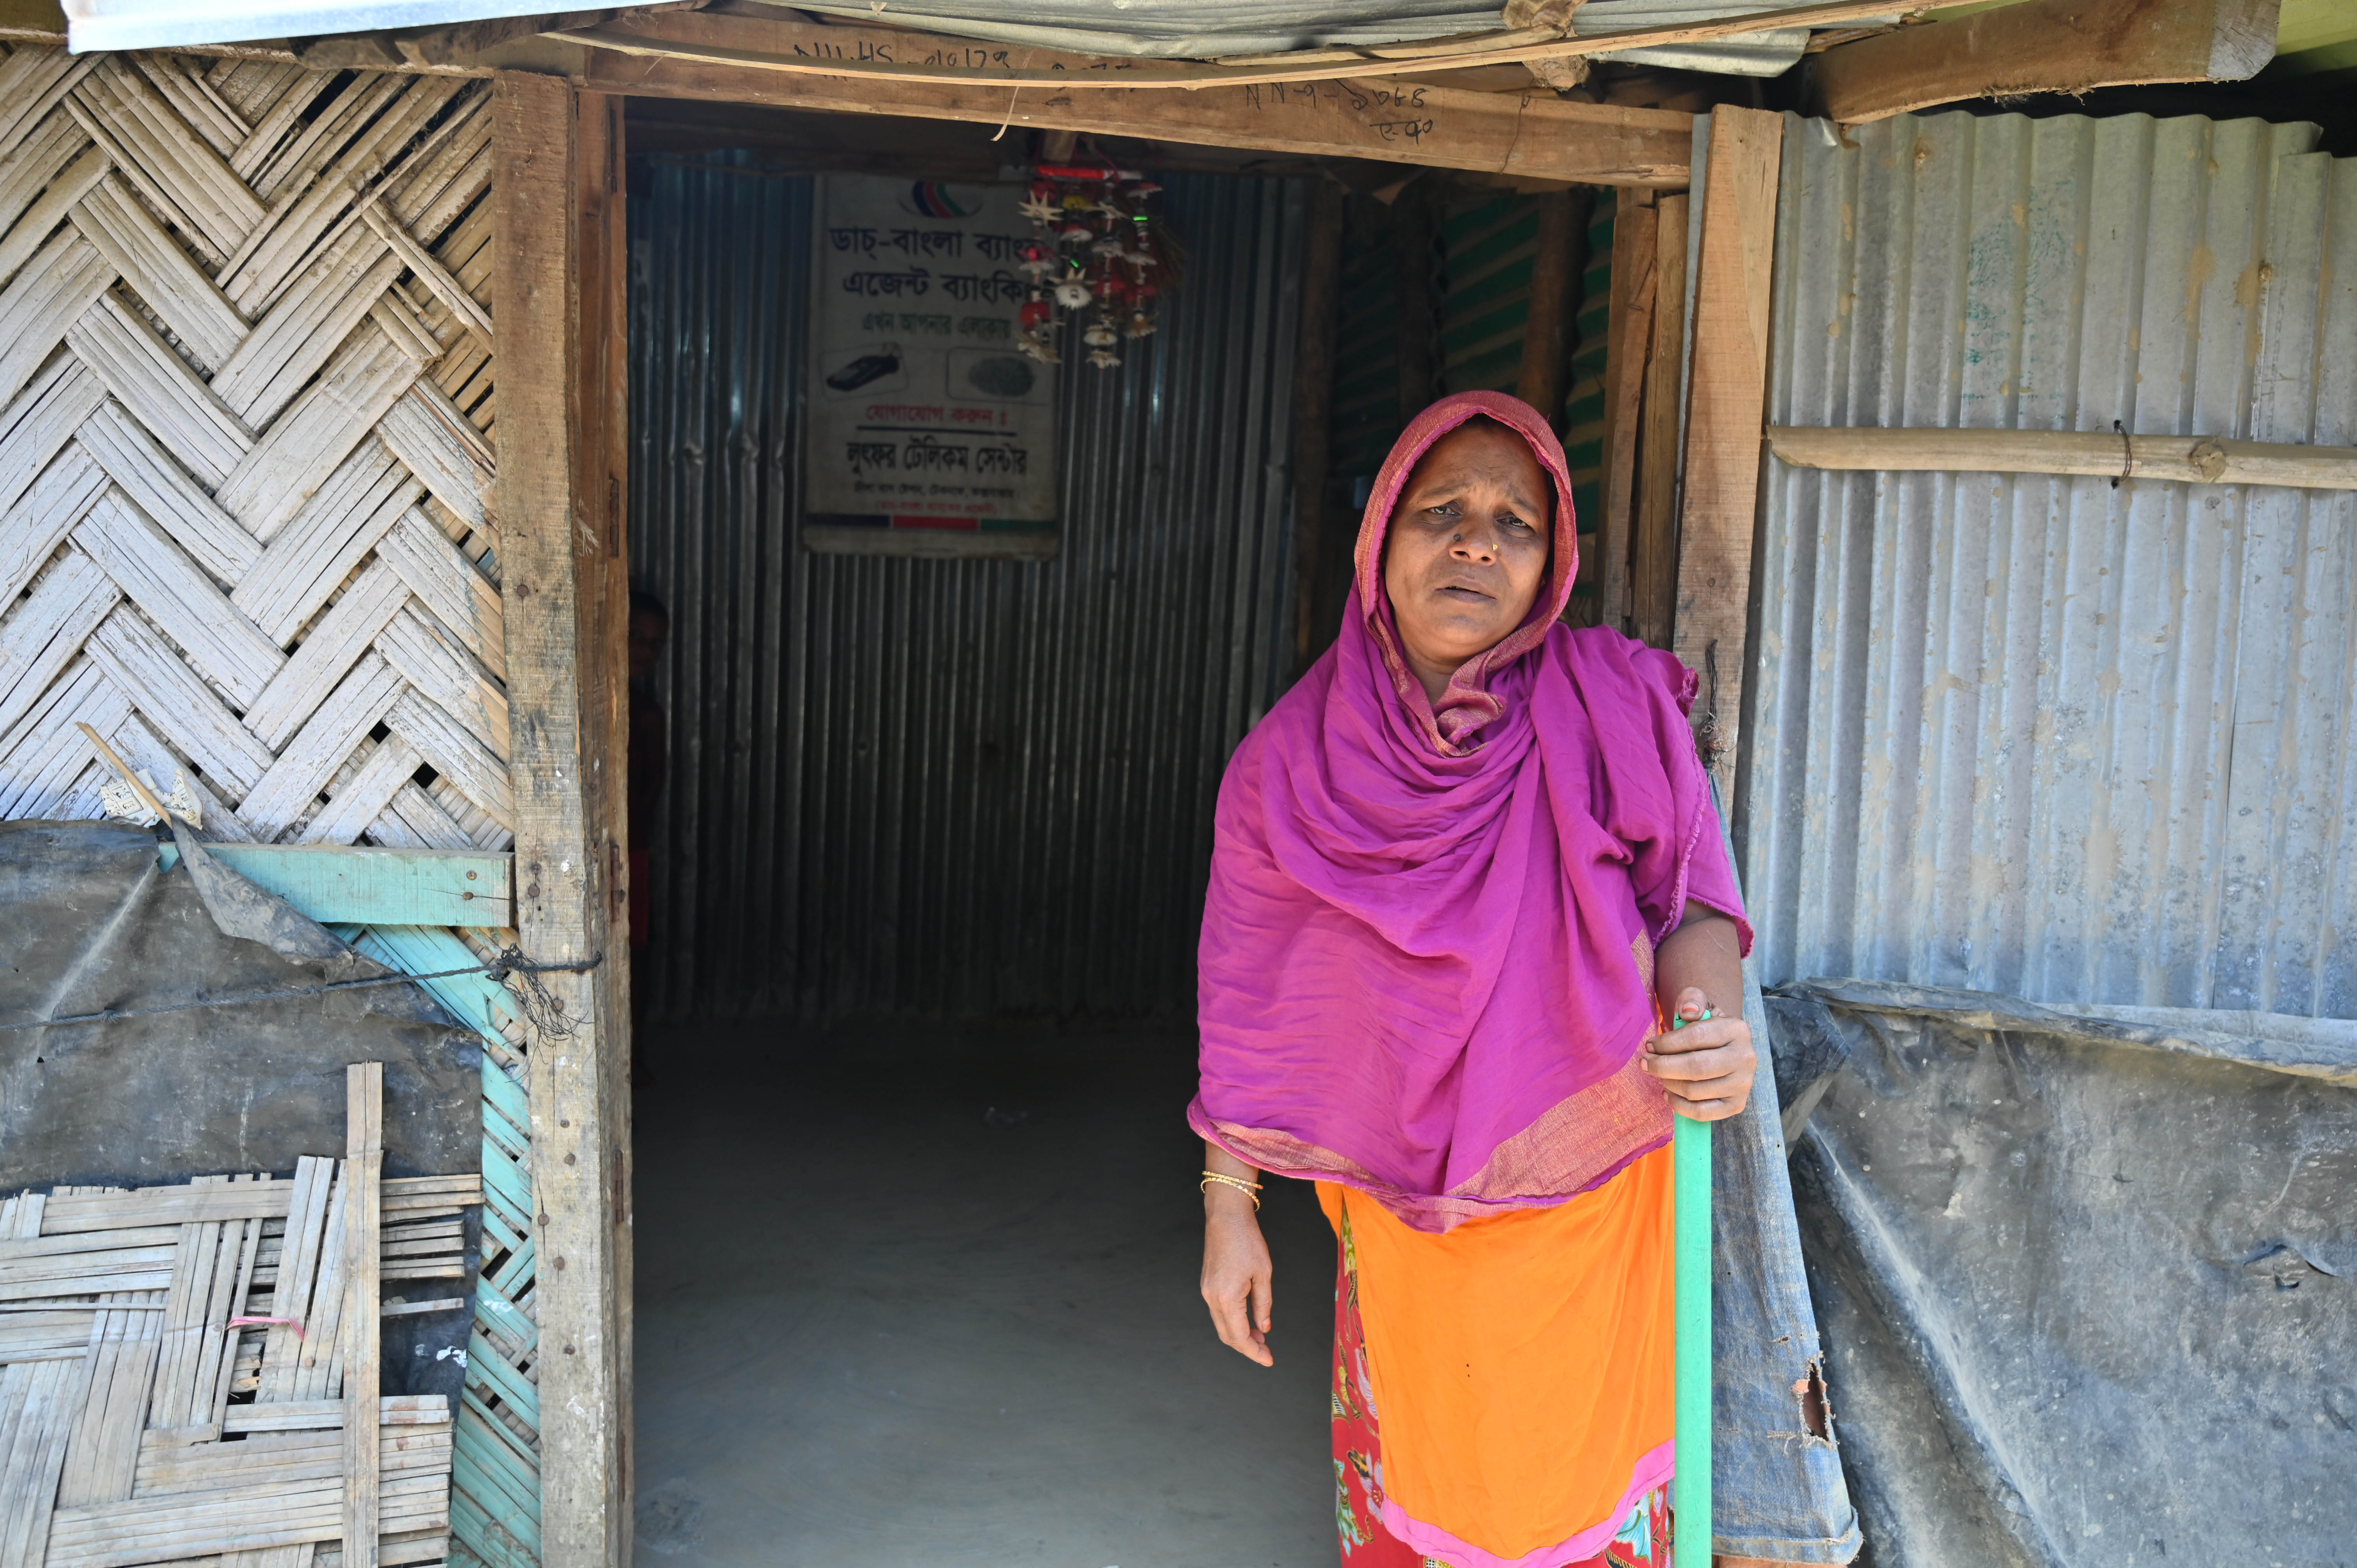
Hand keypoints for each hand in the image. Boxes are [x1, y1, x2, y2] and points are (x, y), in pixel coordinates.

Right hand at [1199, 1189, 1273, 1366]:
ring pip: (1222, 1325)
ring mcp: (1207, 1291)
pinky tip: (1247, 1320)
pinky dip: (1232, 1321)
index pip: (1239, 1337)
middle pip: (1227, 1335)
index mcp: (1227, 1298)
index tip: (1269, 1360)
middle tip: (1266, 1352)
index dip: (1254, 1352)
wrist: (1226, 1216)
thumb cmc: (1247, 1241)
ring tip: (1260, 1337)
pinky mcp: (1207, 1284)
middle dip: (1247, 1347)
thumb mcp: (1263, 1274)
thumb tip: (1264, 1328)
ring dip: (1239, 1334)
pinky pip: (1219, 1312)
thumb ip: (1263, 1305)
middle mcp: (1212, 1298)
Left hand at [1640, 986, 1754, 1120]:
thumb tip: (1688, 1011)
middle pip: (1695, 1068)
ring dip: (1668, 1083)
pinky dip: (1678, 1105)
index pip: (1695, 1037)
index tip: (1649, 1046)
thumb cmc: (1706, 1027)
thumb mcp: (1700, 1006)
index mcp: (1737, 1030)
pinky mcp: (1737, 1105)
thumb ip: (1691, 1000)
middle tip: (1645, 1063)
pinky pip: (1701, 1113)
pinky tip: (1667, 1093)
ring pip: (1695, 1091)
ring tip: (1659, 1075)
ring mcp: (1743, 1084)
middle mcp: (1745, 1058)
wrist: (1727, 1047)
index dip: (1666, 1043)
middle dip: (1662, 1066)